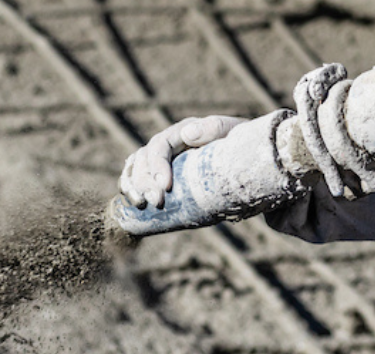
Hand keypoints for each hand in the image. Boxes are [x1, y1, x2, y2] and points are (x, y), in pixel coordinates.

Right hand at [119, 116, 246, 208]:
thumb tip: (188, 132)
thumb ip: (216, 128)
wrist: (244, 160)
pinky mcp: (157, 174)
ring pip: (135, 168)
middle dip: (145, 181)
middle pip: (144, 159)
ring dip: (134, 186)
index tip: (165, 186)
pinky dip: (129, 188)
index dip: (158, 165)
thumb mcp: (234, 132)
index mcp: (182, 132)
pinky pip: (134, 177)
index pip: (161, 145)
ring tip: (141, 204)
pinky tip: (135, 202)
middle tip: (156, 202)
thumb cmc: (240, 146)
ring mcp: (159, 159)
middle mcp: (167, 143)